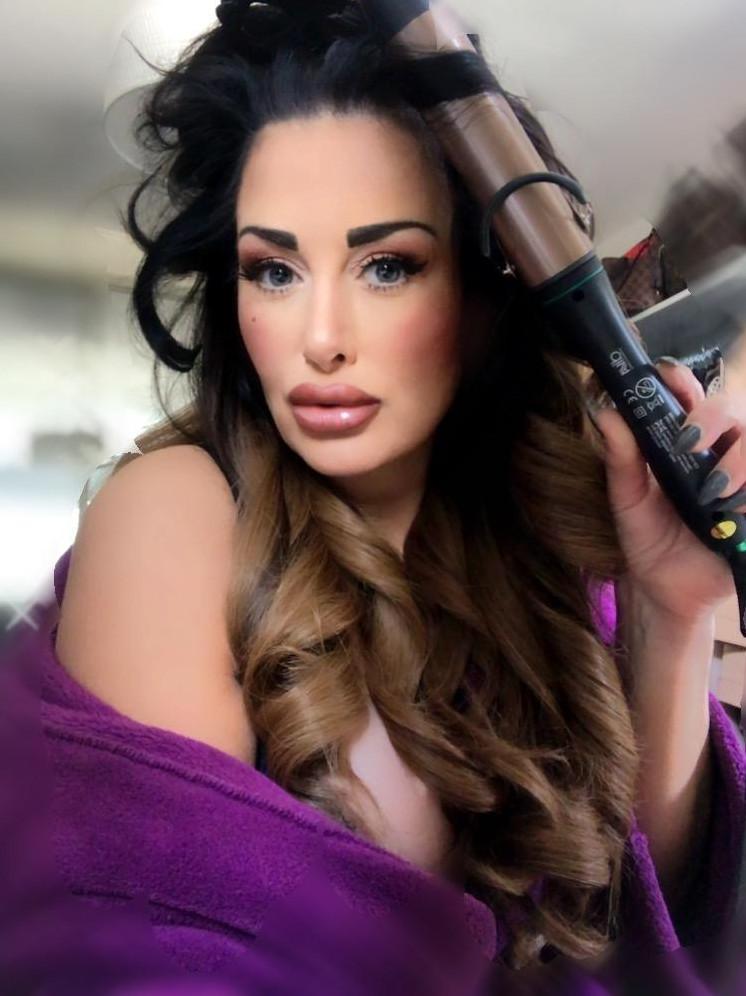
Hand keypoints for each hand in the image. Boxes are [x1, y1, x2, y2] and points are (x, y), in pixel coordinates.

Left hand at [590, 360, 745, 622]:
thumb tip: (607, 415)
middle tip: (689, 440)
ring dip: (739, 460)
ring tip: (712, 489)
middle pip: (734, 409)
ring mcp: (742, 478)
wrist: (665, 591)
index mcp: (685, 442)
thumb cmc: (648, 539)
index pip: (690, 395)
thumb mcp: (627, 501)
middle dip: (714, 416)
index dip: (682, 380)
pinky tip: (730, 508)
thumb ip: (621, 461)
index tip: (666, 378)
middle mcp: (719, 452)